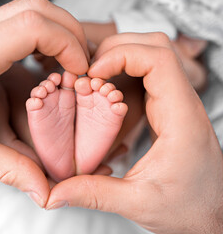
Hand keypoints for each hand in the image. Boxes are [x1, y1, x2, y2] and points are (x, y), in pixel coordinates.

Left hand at [0, 0, 88, 206]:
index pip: (35, 25)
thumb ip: (9, 169)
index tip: (80, 71)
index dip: (68, 44)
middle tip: (79, 64)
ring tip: (63, 64)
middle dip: (68, 32)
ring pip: (24, 9)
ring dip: (52, 31)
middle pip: (36, 7)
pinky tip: (37, 62)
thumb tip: (43, 188)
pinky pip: (10, 22)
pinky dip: (35, 36)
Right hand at [47, 33, 222, 233]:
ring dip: (121, 58)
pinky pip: (149, 75)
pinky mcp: (169, 109)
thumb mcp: (138, 203)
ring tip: (94, 78)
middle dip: (117, 49)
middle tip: (89, 72)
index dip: (121, 55)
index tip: (94, 74)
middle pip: (156, 46)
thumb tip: (55, 192)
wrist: (213, 215)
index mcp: (180, 119)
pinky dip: (125, 72)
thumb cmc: (188, 208)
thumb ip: (94, 194)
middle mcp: (182, 104)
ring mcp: (177, 104)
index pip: (159, 59)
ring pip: (154, 56)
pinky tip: (107, 91)